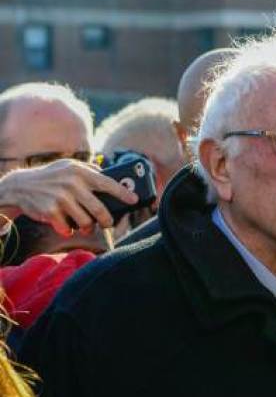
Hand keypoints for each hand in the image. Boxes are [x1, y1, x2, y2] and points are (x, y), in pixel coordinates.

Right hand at [0, 159, 137, 236]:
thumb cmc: (51, 176)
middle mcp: (72, 184)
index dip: (123, 193)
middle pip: (99, 209)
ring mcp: (60, 198)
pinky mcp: (50, 211)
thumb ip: (89, 170)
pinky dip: (69, 230)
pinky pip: (67, 228)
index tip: (134, 200)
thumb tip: (110, 175)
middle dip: (107, 220)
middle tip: (109, 223)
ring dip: (88, 228)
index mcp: (80, 172)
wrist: (20, 186)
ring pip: (85, 222)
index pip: (107, 183)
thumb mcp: (69, 166)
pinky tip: (66, 227)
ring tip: (86, 226)